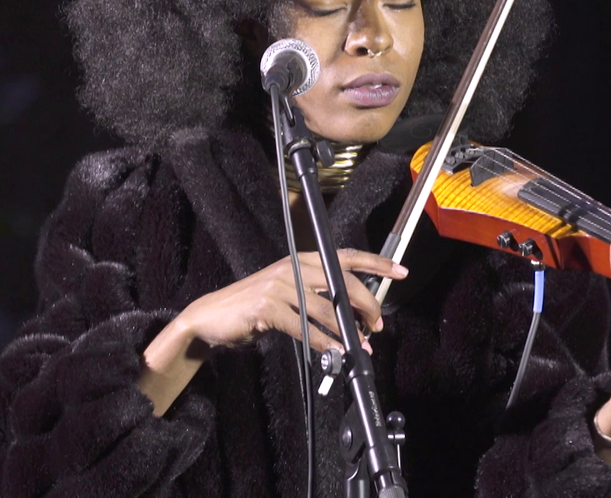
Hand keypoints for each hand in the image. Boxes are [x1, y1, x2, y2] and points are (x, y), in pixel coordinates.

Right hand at [175, 249, 407, 354]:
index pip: (345, 256)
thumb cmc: (253, 306)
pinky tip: (333, 353)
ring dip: (348, 331)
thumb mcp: (286, 290)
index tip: (400, 271)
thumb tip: (352, 311)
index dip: (376, 263)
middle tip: (378, 325)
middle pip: (342, 282)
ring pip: (326, 308)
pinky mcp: (267, 308)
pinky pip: (304, 328)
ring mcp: (279, 286)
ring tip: (361, 345)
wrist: (210, 316)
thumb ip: (314, 294)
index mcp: (300, 260)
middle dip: (367, 305)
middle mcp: (292, 267)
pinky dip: (323, 343)